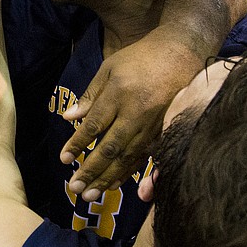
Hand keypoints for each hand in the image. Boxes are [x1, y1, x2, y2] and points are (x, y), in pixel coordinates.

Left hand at [60, 33, 198, 200]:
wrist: (182, 52)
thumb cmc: (140, 58)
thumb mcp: (109, 68)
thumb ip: (90, 95)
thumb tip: (68, 118)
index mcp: (119, 94)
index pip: (93, 126)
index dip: (77, 145)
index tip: (63, 160)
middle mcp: (137, 113)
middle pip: (110, 148)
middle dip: (91, 171)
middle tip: (74, 188)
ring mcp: (154, 124)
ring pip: (127, 158)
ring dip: (107, 178)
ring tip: (90, 194)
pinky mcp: (165, 130)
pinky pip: (144, 157)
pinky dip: (128, 172)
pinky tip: (114, 184)